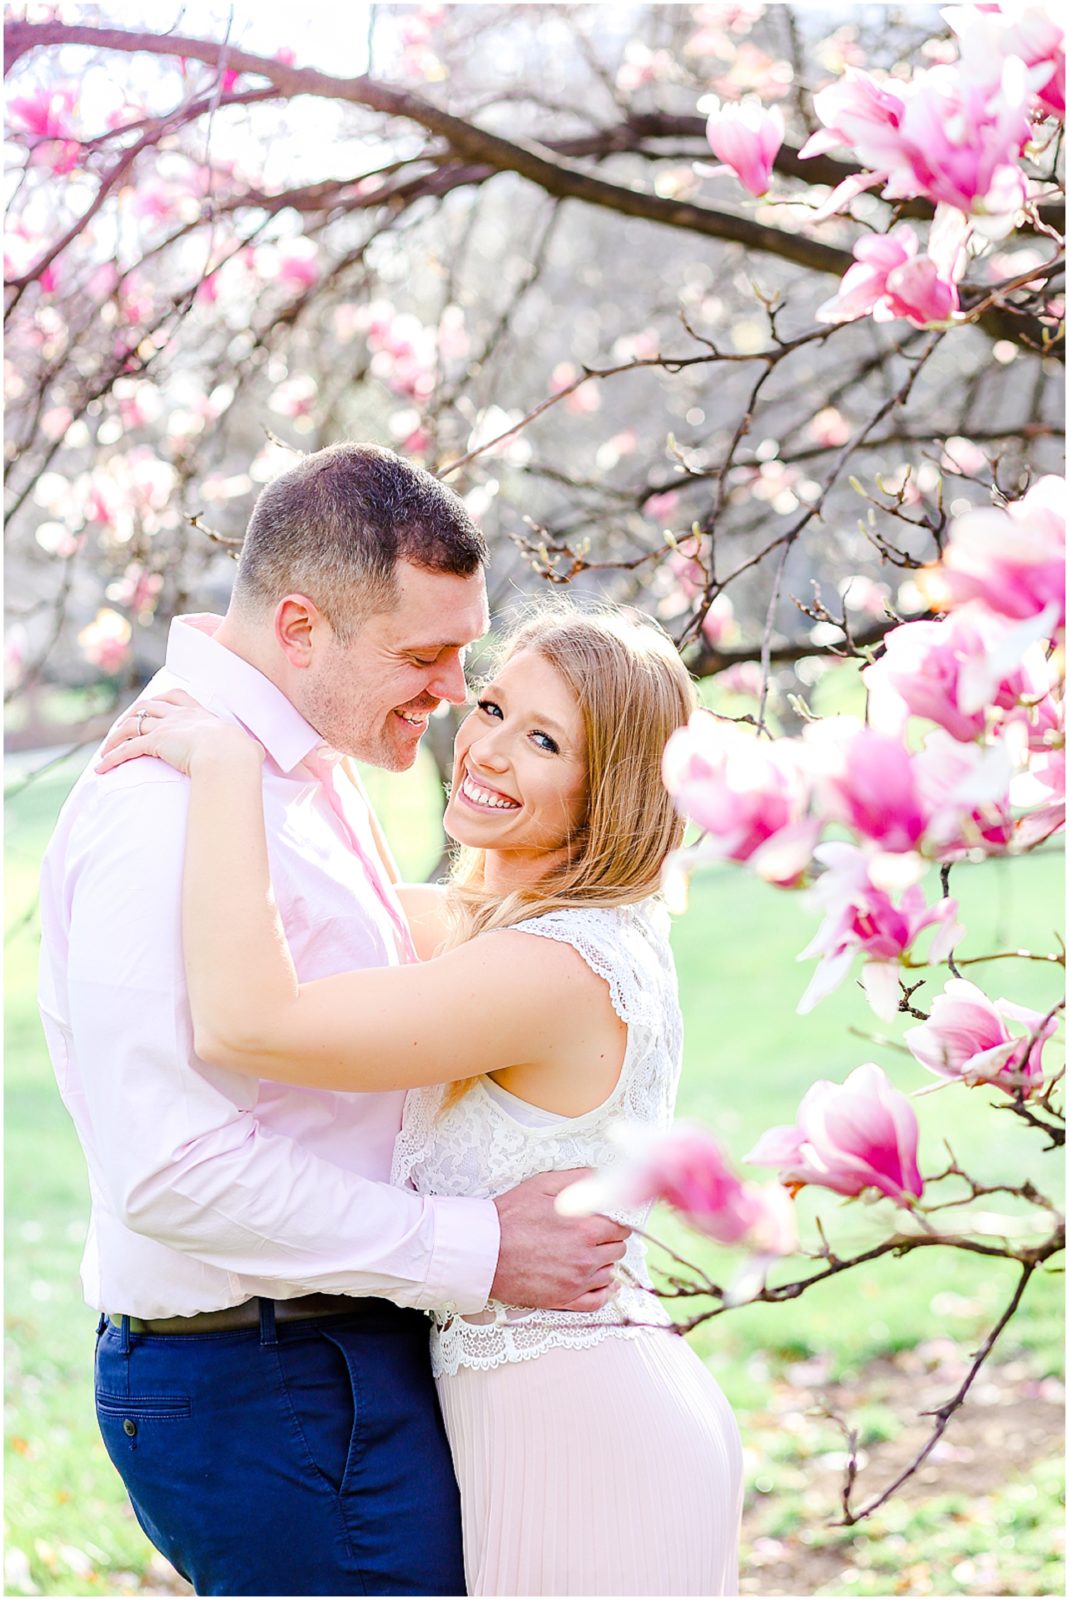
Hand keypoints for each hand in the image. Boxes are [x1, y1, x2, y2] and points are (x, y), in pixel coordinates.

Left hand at [95, 690, 262, 778]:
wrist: (229, 756)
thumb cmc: (241, 754)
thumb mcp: (247, 746)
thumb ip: (249, 747)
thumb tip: (259, 752)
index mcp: (200, 714)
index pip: (176, 697)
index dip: (162, 700)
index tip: (154, 705)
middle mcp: (180, 716)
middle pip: (148, 706)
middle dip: (133, 714)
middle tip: (123, 726)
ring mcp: (166, 728)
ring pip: (132, 725)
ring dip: (116, 736)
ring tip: (106, 750)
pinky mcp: (155, 743)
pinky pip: (127, 748)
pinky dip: (112, 757)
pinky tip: (101, 767)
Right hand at [490, 1169, 630, 1312]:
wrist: (483, 1251)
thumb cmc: (509, 1217)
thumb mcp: (542, 1184)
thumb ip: (577, 1179)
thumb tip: (602, 1177)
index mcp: (584, 1228)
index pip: (621, 1226)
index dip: (614, 1220)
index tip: (606, 1219)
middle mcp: (585, 1257)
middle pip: (618, 1249)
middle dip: (609, 1240)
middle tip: (593, 1234)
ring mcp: (576, 1281)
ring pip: (610, 1272)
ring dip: (604, 1262)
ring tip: (587, 1253)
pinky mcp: (564, 1300)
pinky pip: (598, 1300)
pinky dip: (604, 1291)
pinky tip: (600, 1281)